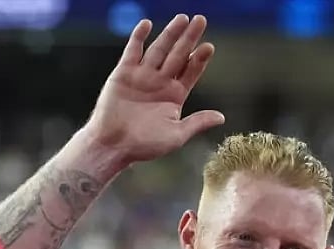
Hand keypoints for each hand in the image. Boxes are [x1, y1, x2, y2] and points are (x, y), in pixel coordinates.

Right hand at [84, 14, 224, 165]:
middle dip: (189, 38)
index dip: (199, 59)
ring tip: (182, 19)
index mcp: (174, 96)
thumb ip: (197, 123)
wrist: (112, 145)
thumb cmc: (144, 145)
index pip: (191, 71)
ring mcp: (142, 76)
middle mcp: (160, 82)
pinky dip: (139, 37)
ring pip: (159, 49)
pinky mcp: (123, 73)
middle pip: (178, 55)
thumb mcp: (176, 136)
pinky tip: (147, 24)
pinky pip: (133, 51)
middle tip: (200, 20)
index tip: (209, 47)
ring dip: (170, 33)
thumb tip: (221, 117)